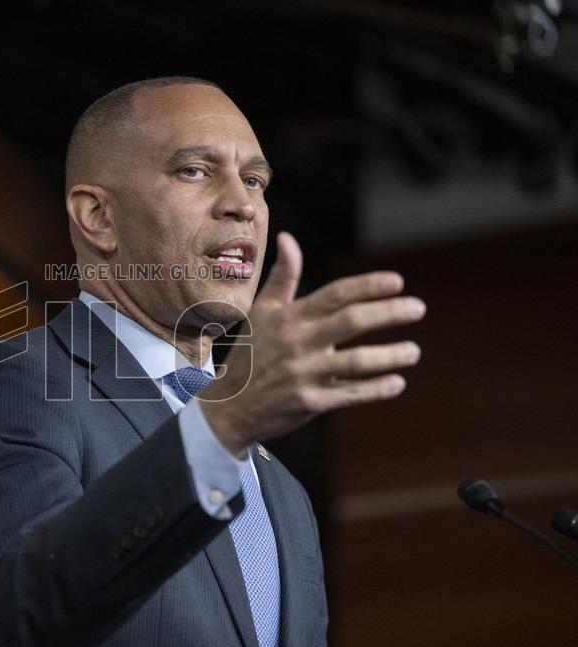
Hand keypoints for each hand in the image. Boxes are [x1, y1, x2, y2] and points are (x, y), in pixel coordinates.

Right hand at [198, 231, 424, 454]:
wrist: (231, 405)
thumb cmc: (252, 353)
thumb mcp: (262, 312)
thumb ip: (283, 277)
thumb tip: (288, 238)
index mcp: (290, 318)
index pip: (334, 295)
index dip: (367, 286)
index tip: (397, 281)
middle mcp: (298, 343)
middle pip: (351, 322)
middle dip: (389, 313)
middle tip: (418, 307)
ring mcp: (304, 374)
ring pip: (356, 362)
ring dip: (390, 355)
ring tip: (414, 351)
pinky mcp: (310, 403)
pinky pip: (351, 394)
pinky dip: (377, 389)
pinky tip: (397, 382)